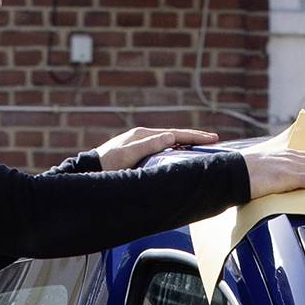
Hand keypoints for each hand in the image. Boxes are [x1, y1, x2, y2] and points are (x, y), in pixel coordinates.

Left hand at [94, 126, 218, 170]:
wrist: (90, 170)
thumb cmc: (107, 166)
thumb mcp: (126, 156)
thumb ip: (148, 146)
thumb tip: (171, 137)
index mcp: (143, 135)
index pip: (174, 134)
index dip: (193, 136)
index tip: (211, 138)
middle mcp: (143, 136)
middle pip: (174, 135)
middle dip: (194, 137)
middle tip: (214, 139)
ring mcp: (141, 143)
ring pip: (169, 141)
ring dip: (186, 142)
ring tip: (203, 145)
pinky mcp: (139, 152)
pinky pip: (163, 148)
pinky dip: (176, 148)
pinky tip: (182, 152)